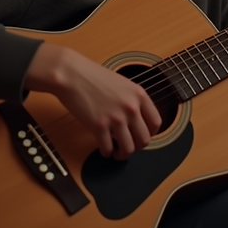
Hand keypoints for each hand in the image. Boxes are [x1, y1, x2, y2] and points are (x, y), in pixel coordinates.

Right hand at [24, 43, 161, 159]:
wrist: (71, 74)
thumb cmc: (92, 76)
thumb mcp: (121, 83)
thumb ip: (132, 100)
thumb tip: (137, 120)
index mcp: (139, 95)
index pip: (156, 123)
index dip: (151, 134)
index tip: (143, 137)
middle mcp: (131, 107)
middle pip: (144, 139)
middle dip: (137, 147)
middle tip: (128, 147)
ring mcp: (115, 118)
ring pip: (128, 148)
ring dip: (122, 154)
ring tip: (116, 152)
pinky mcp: (99, 126)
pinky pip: (108, 148)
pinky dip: (106, 152)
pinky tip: (103, 149)